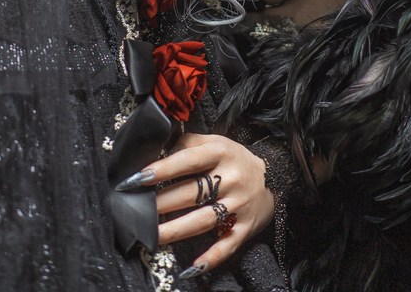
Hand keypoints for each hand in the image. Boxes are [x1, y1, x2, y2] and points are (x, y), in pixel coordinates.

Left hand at [136, 133, 274, 275]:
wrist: (273, 176)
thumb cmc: (233, 158)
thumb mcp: (215, 141)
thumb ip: (188, 143)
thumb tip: (157, 149)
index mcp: (220, 152)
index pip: (188, 160)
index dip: (162, 169)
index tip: (138, 178)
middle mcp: (230, 178)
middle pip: (192, 193)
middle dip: (162, 203)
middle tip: (137, 211)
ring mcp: (238, 204)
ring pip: (204, 219)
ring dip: (176, 229)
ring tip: (152, 235)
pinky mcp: (245, 226)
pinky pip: (227, 244)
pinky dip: (211, 257)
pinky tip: (192, 268)